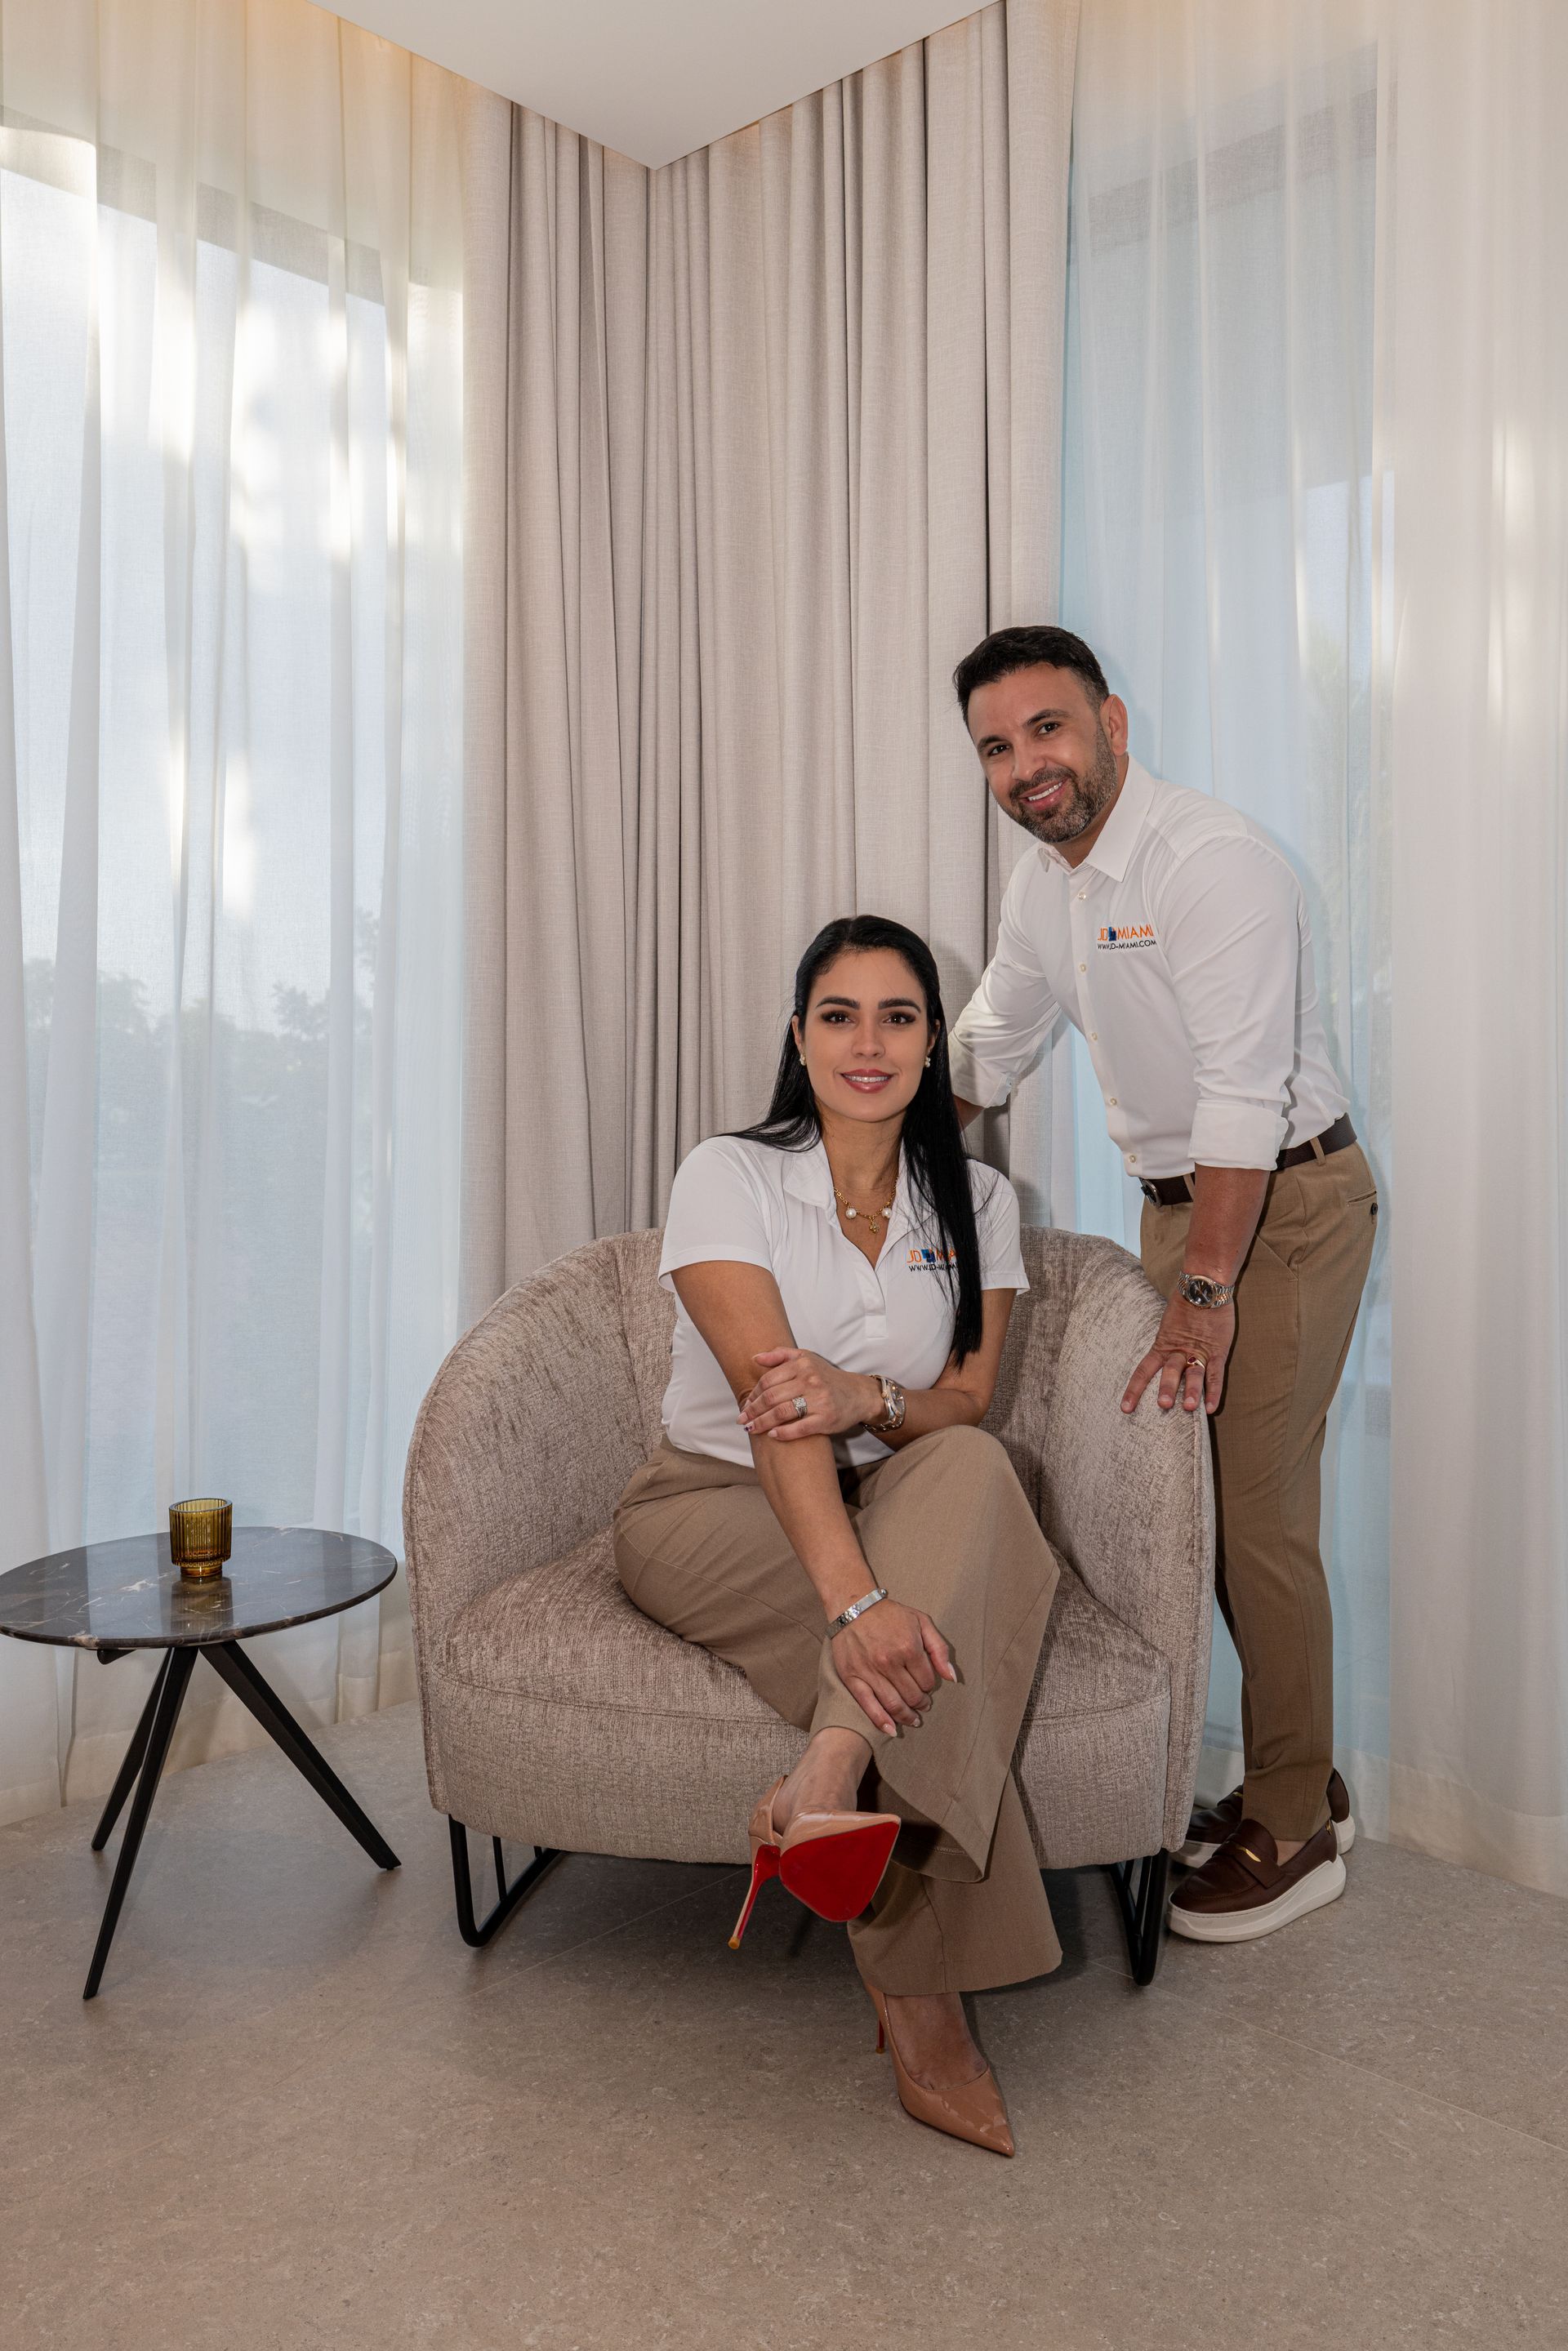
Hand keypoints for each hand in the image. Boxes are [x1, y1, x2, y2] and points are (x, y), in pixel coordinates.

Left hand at [738, 1348, 880, 1440]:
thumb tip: (755, 1358)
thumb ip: (780, 1355)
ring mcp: (819, 1400)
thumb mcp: (806, 1358)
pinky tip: (773, 1435)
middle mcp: (810, 1380)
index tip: (746, 1404)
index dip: (754, 1394)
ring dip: (762, 1423)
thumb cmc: (827, 1377)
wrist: (858, 1394)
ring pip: (782, 1412)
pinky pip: (800, 1427)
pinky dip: (783, 1433)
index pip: (768, 1380)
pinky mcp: (826, 1419)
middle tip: (743, 1419)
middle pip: (772, 1397)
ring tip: (751, 1429)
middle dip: (753, 1410)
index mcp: (802, 1365)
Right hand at [832, 1600, 955, 1732]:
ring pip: (894, 1705)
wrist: (853, 1606)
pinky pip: (868, 1705)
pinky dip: (882, 1721)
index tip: (926, 1686)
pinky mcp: (852, 1677)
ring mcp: (870, 1671)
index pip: (927, 1681)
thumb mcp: (921, 1622)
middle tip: (923, 1705)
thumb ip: (940, 1649)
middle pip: (912, 1696)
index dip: (930, 1687)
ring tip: (913, 1718)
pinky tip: (892, 1729)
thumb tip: (952, 1678)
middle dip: (921, 1703)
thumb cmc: (890, 1615)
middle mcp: (890, 1662)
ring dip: (907, 1716)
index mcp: (909, 1648)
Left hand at [1121, 1296, 1234, 1415]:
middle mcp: (1178, 1351)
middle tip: (1162, 1404)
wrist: (1205, 1286)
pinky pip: (1215, 1374)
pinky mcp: (1217, 1351)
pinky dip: (1214, 1391)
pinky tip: (1211, 1408)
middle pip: (1169, 1371)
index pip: (1144, 1370)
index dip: (1134, 1389)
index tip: (1125, 1408)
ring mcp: (1199, 1351)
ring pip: (1193, 1374)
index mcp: (1163, 1345)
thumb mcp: (1168, 1325)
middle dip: (1166, 1388)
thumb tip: (1155, 1359)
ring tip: (1188, 1407)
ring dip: (1191, 1390)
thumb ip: (1165, 1343)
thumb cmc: (1186, 1305)